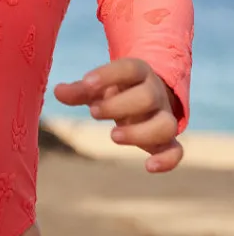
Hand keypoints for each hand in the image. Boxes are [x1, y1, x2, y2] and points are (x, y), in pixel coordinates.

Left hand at [54, 58, 182, 172]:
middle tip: (93, 112)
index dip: (108, 74)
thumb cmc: (115, 90)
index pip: (129, 68)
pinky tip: (148, 167)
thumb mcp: (98, 86)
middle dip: (119, 105)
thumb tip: (57, 92)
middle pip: (147, 96)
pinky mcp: (167, 140)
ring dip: (140, 132)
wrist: (145, 95)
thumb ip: (79, 90)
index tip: (85, 83)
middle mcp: (155, 93)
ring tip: (113, 136)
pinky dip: (167, 160)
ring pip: (167, 124)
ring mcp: (163, 116)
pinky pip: (177, 150)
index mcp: (138, 72)